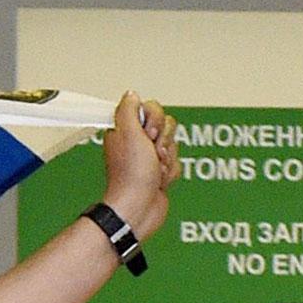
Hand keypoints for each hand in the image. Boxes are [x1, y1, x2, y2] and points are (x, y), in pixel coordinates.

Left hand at [102, 91, 180, 243]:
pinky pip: (176, 163)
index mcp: (125, 131)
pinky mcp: (159, 173)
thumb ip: (129, 110)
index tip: (147, 134)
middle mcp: (136, 143)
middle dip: (163, 141)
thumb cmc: (131, 176)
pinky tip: (158, 181)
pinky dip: (170, 173)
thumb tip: (131, 94)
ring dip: (167, 159)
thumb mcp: (128, 133)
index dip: (154, 121)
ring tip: (154, 171)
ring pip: (173, 144)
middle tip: (151, 154)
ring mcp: (149, 158)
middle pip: (166, 125)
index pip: (151, 108)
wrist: (138, 207)